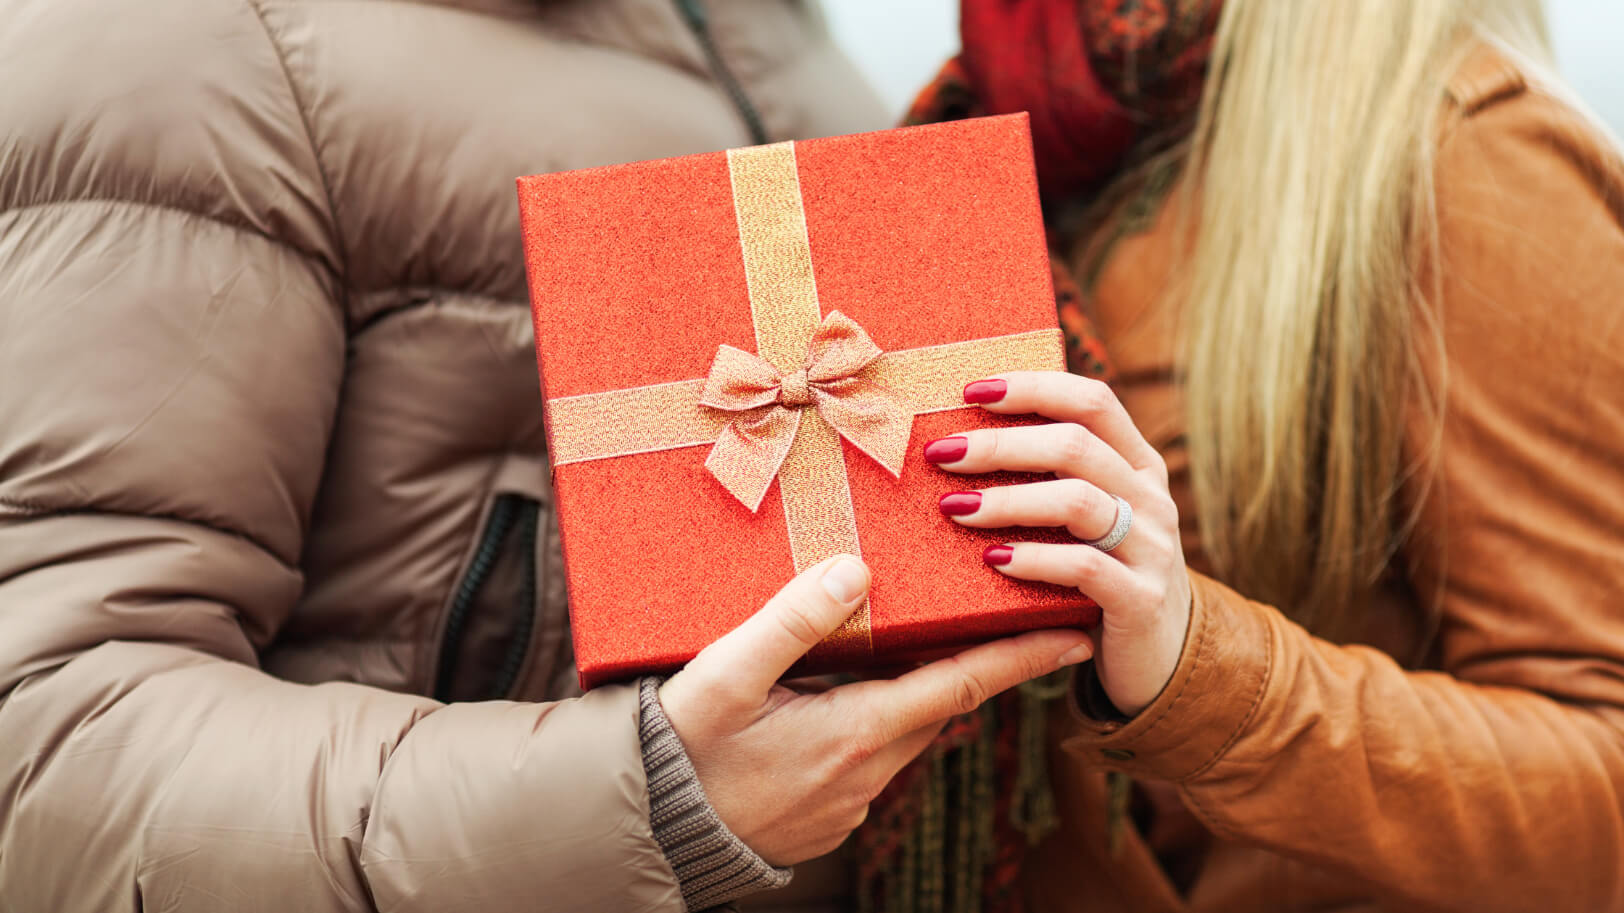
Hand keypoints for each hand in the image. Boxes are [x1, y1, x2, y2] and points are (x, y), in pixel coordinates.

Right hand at [659, 555, 1091, 866]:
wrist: (647, 830)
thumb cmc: (684, 745)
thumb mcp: (728, 672)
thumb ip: (793, 618)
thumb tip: (858, 570)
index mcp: (857, 731)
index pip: (963, 683)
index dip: (1023, 657)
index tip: (1076, 634)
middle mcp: (867, 772)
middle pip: (940, 704)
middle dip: (969, 662)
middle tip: (988, 613)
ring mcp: (849, 802)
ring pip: (904, 732)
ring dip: (914, 691)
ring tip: (908, 641)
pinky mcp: (827, 816)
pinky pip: (871, 758)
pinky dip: (876, 721)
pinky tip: (840, 696)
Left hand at [928, 373, 1191, 715]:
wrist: (1156, 657)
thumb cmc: (1098, 575)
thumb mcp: (1085, 520)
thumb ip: (1048, 480)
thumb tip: (958, 443)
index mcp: (1136, 465)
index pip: (1092, 402)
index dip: (1033, 387)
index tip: (971, 392)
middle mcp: (1150, 498)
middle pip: (1075, 445)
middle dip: (1000, 445)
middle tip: (940, 454)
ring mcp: (1153, 549)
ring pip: (1078, 502)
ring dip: (1008, 501)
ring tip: (954, 508)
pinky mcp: (1142, 601)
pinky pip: (1085, 569)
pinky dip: (1034, 559)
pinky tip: (993, 560)